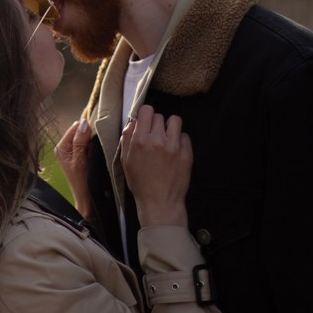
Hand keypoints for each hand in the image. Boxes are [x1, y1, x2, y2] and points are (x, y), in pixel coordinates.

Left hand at [54, 118, 93, 220]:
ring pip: (86, 138)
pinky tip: (96, 155)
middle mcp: (65, 147)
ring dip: (93, 143)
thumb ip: (80, 142)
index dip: (86, 129)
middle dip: (90, 137)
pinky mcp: (80, 155)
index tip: (95, 137)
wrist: (87, 198)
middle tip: (94, 148)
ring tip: (95, 153)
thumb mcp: (80, 160)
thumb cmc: (82, 181)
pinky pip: (89, 145)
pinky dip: (94, 148)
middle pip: (81, 131)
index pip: (75, 127)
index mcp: (61, 147)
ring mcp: (73, 151)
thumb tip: (84, 123)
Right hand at [120, 105, 191, 226]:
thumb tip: (133, 121)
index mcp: (140, 141)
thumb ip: (127, 138)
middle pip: (160, 116)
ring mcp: (174, 147)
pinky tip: (174, 150)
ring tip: (167, 138)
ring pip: (175, 121)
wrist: (160, 202)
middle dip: (156, 124)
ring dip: (170, 127)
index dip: (145, 115)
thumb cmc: (140, 183)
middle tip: (155, 135)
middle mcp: (158, 141)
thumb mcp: (126, 160)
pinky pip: (185, 136)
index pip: (146, 111)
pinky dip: (180, 140)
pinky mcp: (186, 153)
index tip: (146, 122)